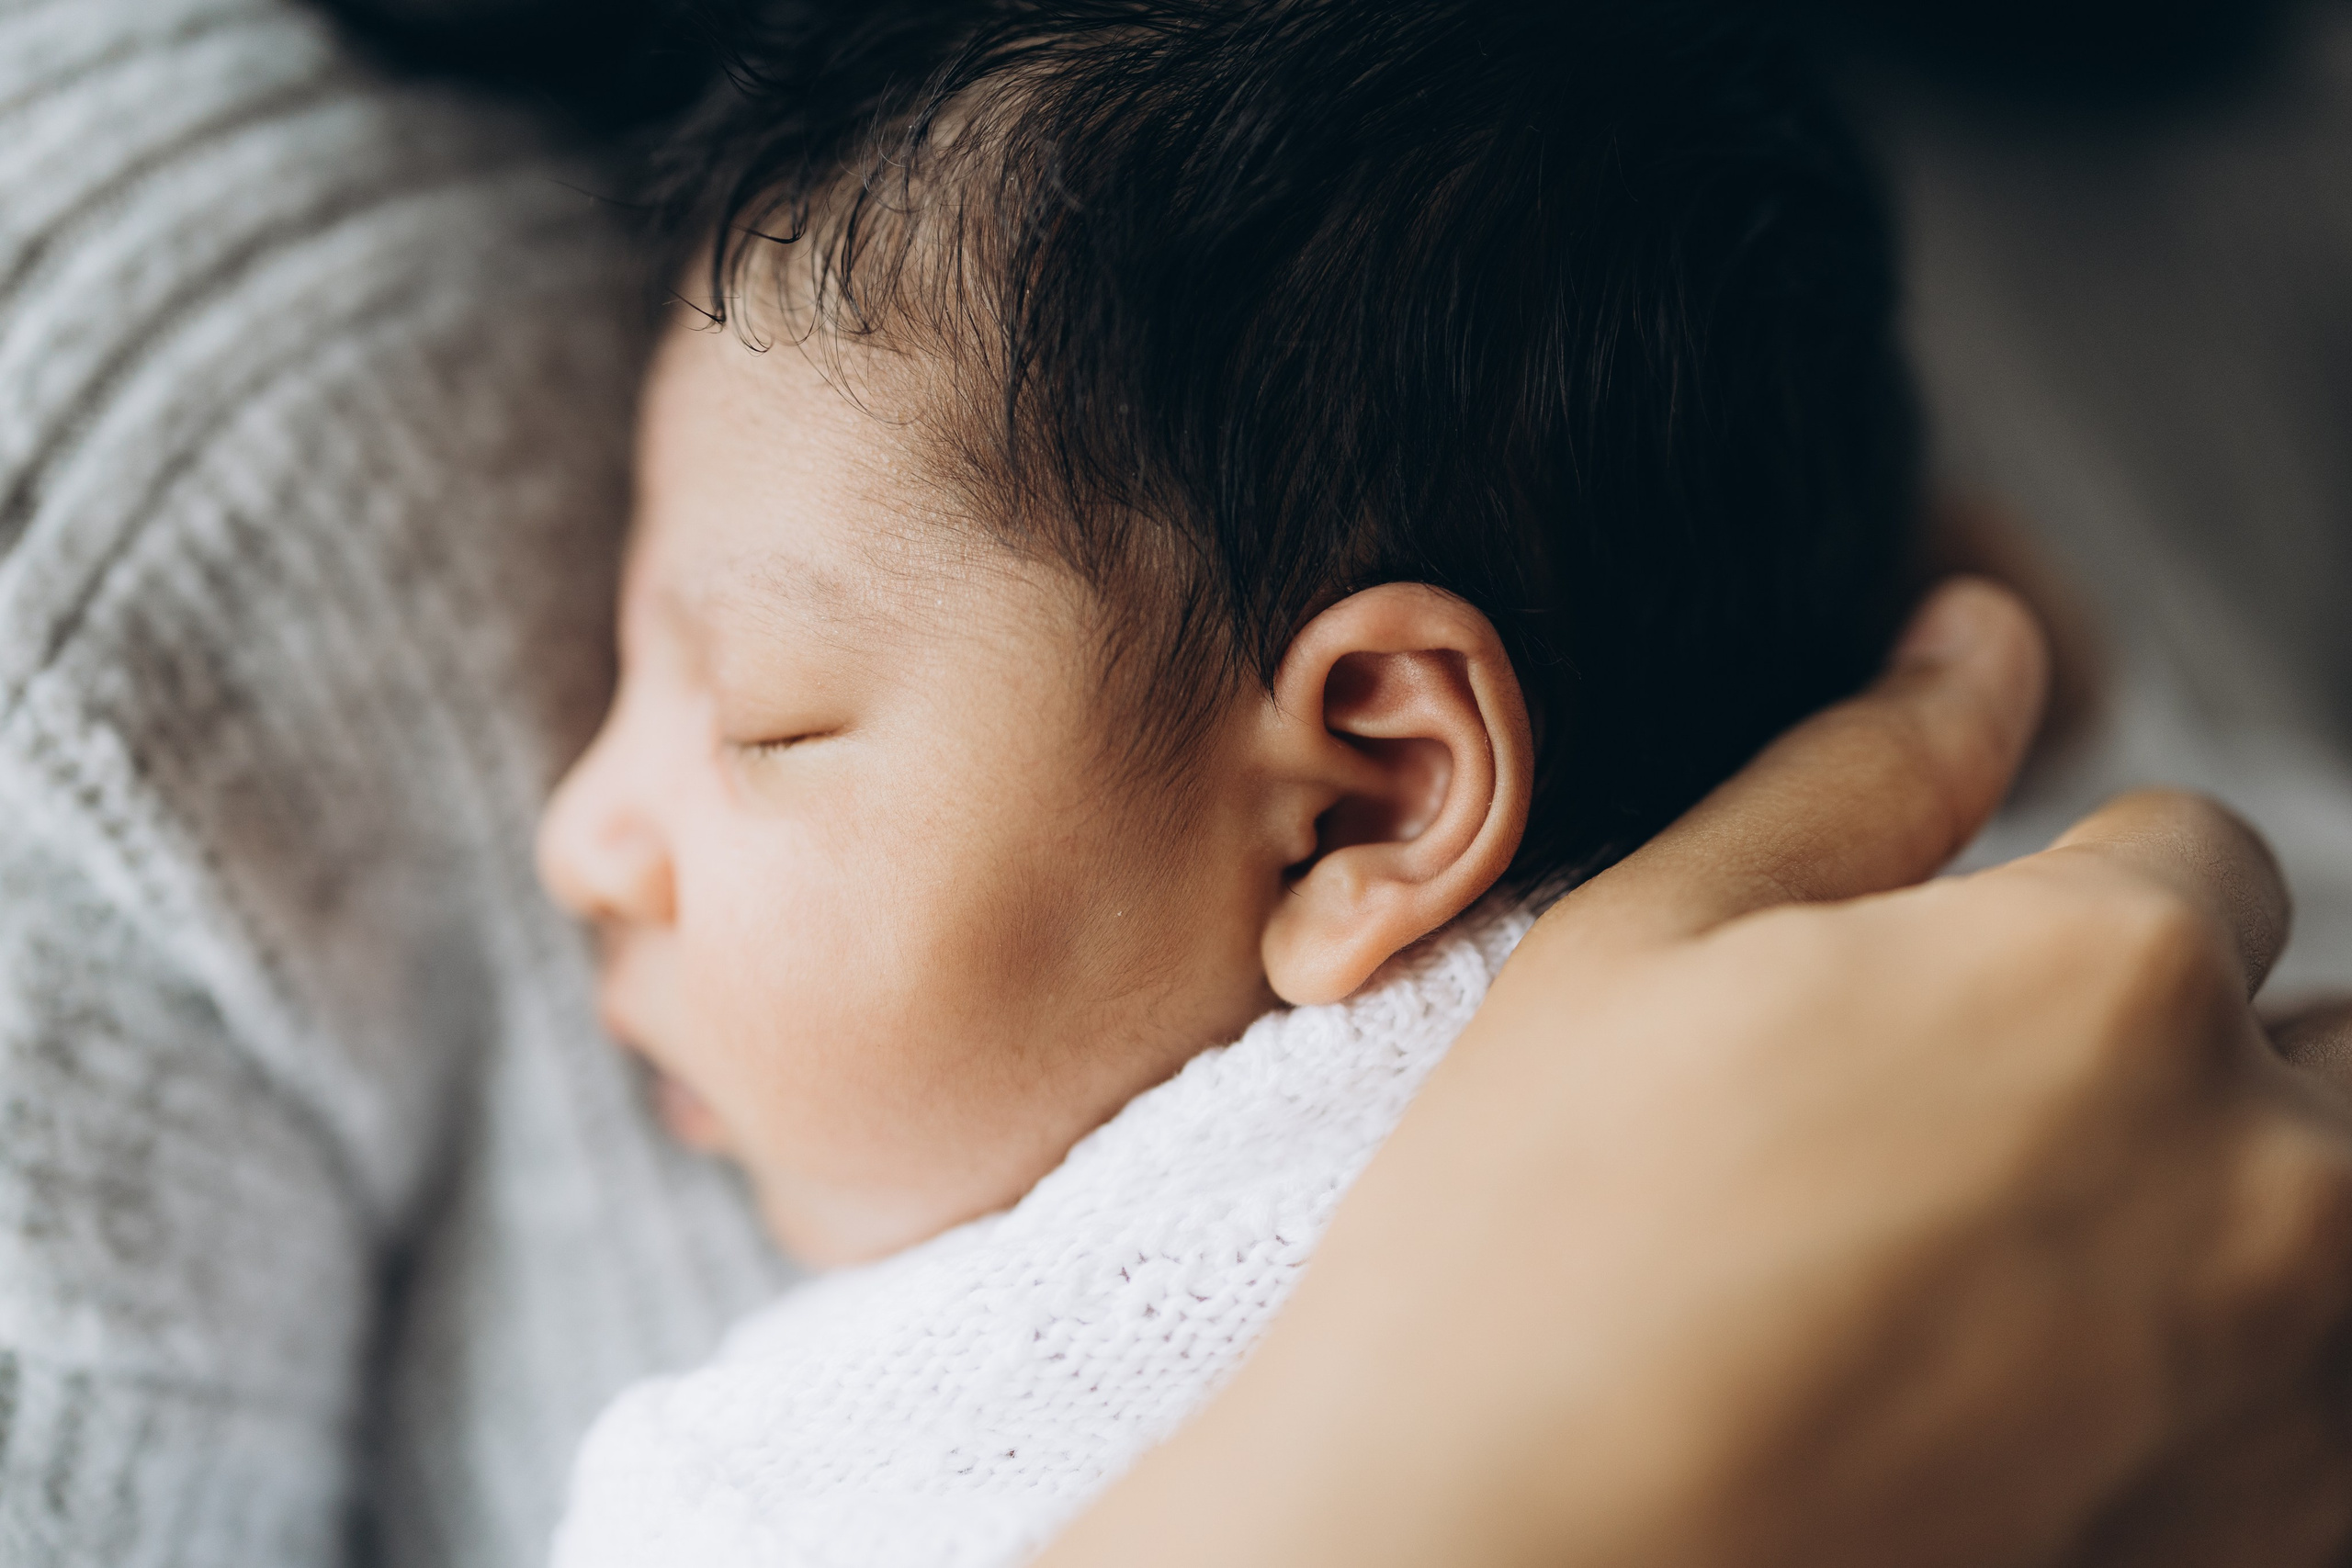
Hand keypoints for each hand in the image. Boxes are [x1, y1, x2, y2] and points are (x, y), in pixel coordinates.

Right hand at [1039, 578, 2351, 1567]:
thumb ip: (1855, 771)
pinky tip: (2065, 1397)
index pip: (2200, 858)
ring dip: (2235, 1217)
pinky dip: (2243, 1386)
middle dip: (2193, 1052)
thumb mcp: (1648, 942)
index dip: (2061, 899)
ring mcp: (2280, 1386)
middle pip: (2324, 1046)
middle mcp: (2258, 1175)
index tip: (1946, 984)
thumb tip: (1985, 637)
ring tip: (2022, 1277)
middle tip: (1987, 1134)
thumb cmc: (1533, 1245)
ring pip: (2342, 1227)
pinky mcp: (2264, 1547)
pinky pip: (2331, 1420)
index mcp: (2104, 976)